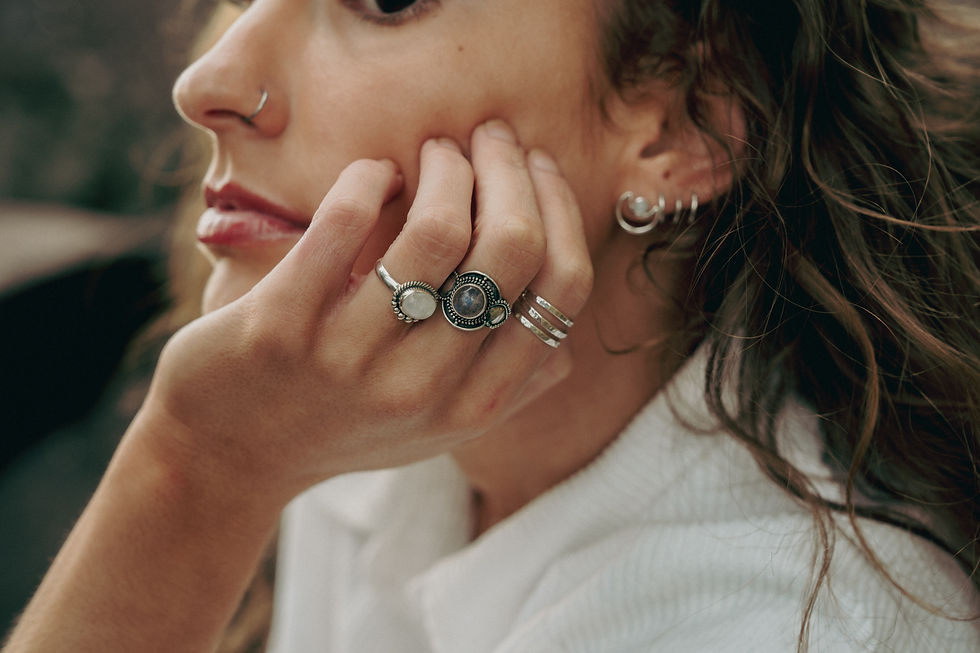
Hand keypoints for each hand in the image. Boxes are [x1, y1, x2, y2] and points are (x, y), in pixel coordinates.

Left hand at [140, 120, 592, 506]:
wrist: (230, 458)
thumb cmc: (344, 427)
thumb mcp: (436, 428)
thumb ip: (505, 388)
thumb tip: (565, 336)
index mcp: (476, 406)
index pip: (561, 289)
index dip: (562, 209)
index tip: (538, 168)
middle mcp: (424, 389)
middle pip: (510, 249)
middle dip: (510, 169)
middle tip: (490, 137)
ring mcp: (351, 360)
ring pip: (438, 230)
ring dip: (447, 165)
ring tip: (436, 151)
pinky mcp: (280, 327)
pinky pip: (345, 223)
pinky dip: (368, 177)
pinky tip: (371, 175)